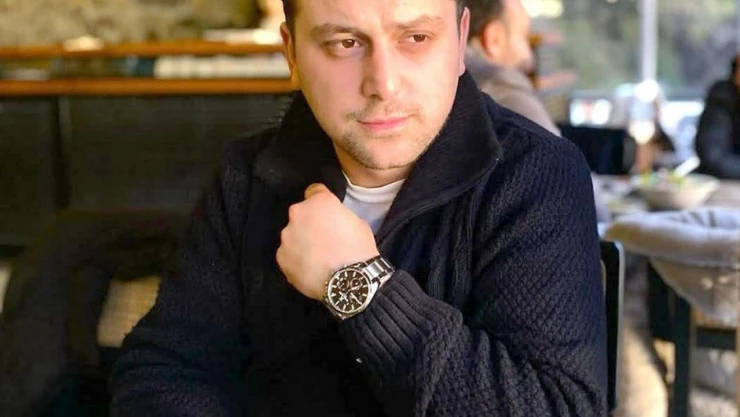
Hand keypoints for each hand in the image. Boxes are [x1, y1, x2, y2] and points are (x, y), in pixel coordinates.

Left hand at [276, 183, 378, 300]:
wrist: (350, 281)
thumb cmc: (359, 249)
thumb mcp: (358, 223)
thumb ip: (340, 216)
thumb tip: (334, 221)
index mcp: (319, 202)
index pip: (314, 191)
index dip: (321, 201)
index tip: (326, 212)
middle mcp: (298, 214)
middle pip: (301, 214)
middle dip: (309, 223)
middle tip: (323, 238)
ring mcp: (287, 236)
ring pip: (292, 235)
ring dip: (301, 241)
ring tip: (316, 257)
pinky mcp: (281, 257)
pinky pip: (288, 254)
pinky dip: (296, 259)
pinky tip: (309, 269)